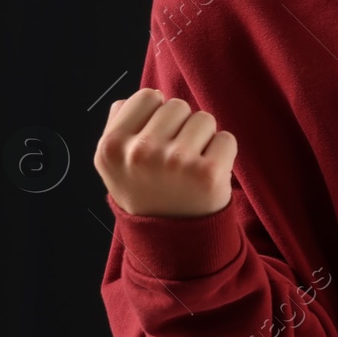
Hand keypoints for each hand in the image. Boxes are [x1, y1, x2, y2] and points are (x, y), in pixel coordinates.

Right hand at [93, 88, 237, 217]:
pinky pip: (226, 139)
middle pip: (178, 105)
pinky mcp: (207, 173)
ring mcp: (175, 162)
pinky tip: (206, 175)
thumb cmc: (146, 192)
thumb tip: (140, 97)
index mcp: (111, 146)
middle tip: (173, 159)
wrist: (171, 240)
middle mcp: (140, 152)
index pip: (147, 96)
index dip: (156, 114)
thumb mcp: (113, 164)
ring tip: (189, 167)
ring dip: (203, 139)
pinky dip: (223, 154)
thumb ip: (118, 125)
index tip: (156, 138)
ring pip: (204, 119)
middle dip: (181, 127)